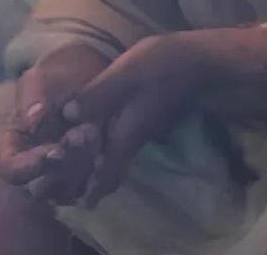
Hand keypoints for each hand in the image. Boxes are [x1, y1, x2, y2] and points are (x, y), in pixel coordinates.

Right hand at [0, 43, 107, 196]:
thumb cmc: (58, 77)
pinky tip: (109, 153)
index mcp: (14, 146)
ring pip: (69, 190)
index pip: (11, 170)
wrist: (90, 78)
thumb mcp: (43, 79)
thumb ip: (35, 96)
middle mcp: (34, 168)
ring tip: (98, 134)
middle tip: (86, 133)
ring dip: (85, 170)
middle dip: (65, 167)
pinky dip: (102, 175)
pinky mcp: (87, 176)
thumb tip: (31, 120)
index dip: (31, 166)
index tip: (58, 150)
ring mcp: (60, 176)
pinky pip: (93, 187)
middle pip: (42, 187)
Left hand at [62, 31, 217, 206]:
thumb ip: (98, 96)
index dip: (91, 191)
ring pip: (114, 159)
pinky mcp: (142, 120)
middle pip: (109, 172)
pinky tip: (92, 139)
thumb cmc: (163, 67)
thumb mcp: (126, 75)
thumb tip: (66, 116)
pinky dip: (102, 149)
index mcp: (124, 135)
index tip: (75, 204)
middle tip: (65, 190)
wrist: (201, 63)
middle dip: (87, 182)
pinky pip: (117, 144)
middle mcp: (131, 139)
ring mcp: (139, 131)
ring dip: (94, 168)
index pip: (107, 174)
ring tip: (70, 169)